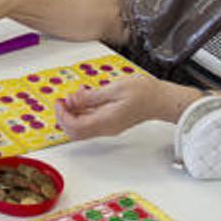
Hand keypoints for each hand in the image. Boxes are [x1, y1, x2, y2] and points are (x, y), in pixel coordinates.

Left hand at [54, 76, 169, 138]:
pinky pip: (90, 123)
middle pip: (76, 132)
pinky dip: (82, 114)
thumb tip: (72, 100)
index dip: (62, 115)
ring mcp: (109, 128)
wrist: (161, 99)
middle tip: (61, 101)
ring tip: (72, 98)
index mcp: (105, 121)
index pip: (75, 127)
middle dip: (64, 117)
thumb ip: (91, 96)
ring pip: (82, 129)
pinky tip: (83, 100)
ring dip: (72, 115)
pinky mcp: (111, 123)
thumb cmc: (143, 93)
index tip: (59, 102)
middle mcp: (106, 129)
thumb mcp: (114, 89)